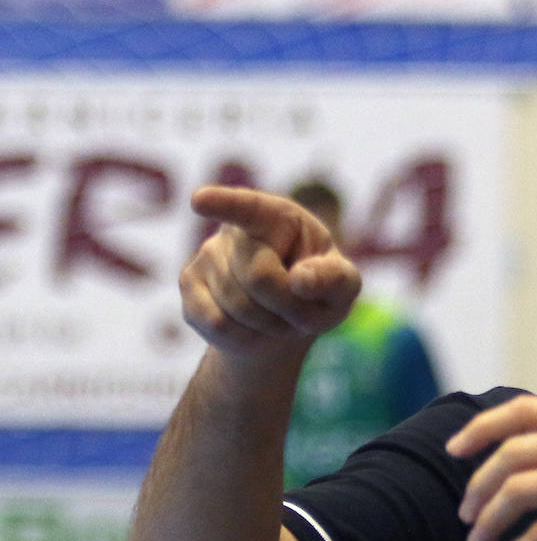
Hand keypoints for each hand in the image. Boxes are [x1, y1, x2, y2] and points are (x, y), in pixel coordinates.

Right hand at [180, 186, 361, 356]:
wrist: (283, 319)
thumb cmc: (318, 290)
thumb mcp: (343, 286)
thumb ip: (335, 279)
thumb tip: (301, 279)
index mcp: (278, 216)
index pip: (249, 208)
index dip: (225, 203)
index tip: (200, 200)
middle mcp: (236, 230)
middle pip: (260, 277)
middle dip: (288, 305)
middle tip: (301, 307)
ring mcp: (207, 255)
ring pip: (239, 307)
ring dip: (270, 325)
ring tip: (279, 317)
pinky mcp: (189, 287)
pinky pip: (218, 326)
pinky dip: (246, 339)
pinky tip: (254, 330)